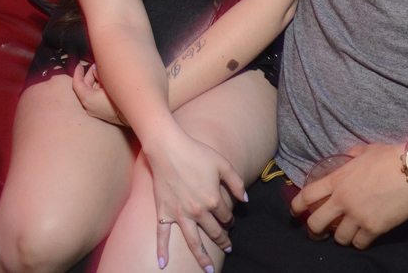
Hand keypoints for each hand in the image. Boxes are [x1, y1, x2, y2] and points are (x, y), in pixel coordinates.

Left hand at [71, 62, 127, 125]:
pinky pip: (97, 98)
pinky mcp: (102, 112)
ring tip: (103, 72)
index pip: (77, 84)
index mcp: (87, 99)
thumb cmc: (120, 96)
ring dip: (96, 81)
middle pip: (85, 87)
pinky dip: (99, 89)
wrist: (133, 111)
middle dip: (90, 75)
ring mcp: (95, 110)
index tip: (79, 65)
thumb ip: (99, 73)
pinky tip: (106, 82)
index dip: (78, 73)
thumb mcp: (108, 82)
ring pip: (92, 92)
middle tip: (95, 65)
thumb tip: (94, 68)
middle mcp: (89, 106)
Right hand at [143, 127, 246, 270]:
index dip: (230, 218)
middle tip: (227, 247)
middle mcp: (197, 211)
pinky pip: (162, 236)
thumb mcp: (222, 164)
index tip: (230, 218)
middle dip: (222, 240)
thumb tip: (245, 200)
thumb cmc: (196, 152)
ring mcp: (179, 214)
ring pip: (193, 242)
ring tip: (208, 270)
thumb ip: (236, 183)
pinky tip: (164, 265)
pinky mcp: (163, 212)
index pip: (226, 215)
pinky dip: (162, 251)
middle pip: (213, 231)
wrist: (168, 148)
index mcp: (213, 199)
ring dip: (202, 258)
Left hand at [290, 143, 407, 248]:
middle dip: (314, 230)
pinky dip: (360, 242)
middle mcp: (343, 199)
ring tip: (347, 234)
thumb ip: (350, 157)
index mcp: (337, 179)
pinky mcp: (374, 228)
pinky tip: (364, 236)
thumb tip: (347, 159)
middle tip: (318, 232)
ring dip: (341, 237)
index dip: (296, 206)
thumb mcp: (364, 150)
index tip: (295, 212)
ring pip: (339, 238)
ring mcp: (357, 215)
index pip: (306, 195)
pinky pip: (360, 244)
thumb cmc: (389, 157)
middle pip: (315, 223)